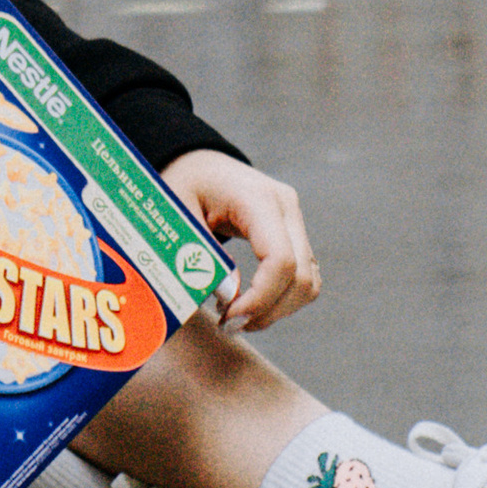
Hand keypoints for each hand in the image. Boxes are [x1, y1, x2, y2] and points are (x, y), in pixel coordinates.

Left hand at [163, 150, 319, 332]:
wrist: (197, 163)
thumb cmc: (183, 183)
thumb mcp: (178, 214)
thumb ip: (199, 254)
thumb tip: (226, 298)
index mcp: (257, 197)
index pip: (280, 260)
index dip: (260, 299)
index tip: (229, 318)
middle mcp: (285, 207)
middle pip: (301, 277)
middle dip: (268, 311)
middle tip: (229, 325)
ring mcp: (294, 220)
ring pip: (308, 282)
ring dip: (277, 310)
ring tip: (237, 317)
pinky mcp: (294, 234)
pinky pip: (303, 277)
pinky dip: (282, 299)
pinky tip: (249, 304)